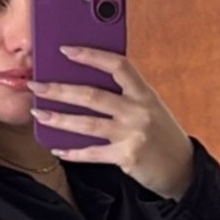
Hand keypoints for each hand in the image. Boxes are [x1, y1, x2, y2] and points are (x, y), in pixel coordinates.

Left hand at [27, 47, 194, 199]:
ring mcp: (132, 134)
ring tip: (39, 112)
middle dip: (60, 89)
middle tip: (36, 85)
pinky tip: (57, 147)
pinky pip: (92, 154)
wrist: (183, 170)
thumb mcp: (150, 107)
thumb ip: (126, 95)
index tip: (66, 50)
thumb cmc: (162, 135)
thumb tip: (87, 84)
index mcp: (145, 92)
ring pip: (87, 124)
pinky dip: (73, 152)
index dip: (91, 55)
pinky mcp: (126, 157)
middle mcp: (138, 110)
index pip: (117, 65)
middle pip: (92, 95)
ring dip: (59, 118)